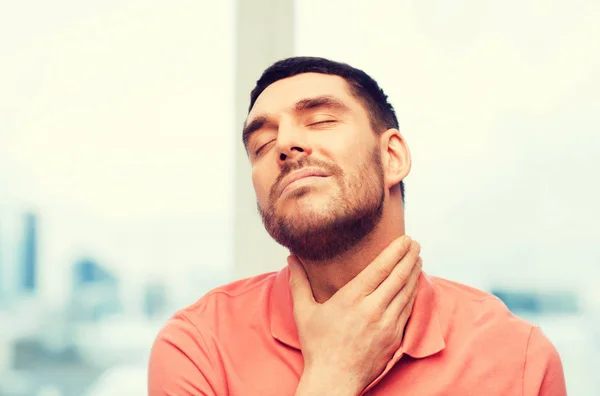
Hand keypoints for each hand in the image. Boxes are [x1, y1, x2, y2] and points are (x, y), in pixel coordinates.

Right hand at [290, 236, 421, 395]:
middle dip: (409, 257)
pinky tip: (414, 285)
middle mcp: (372, 310)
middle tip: (415, 244)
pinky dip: (413, 294)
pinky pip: (408, 310)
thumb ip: (299, 282)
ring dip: (414, 273)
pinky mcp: (394, 338)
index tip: (404, 239)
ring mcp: (386, 325)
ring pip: (407, 293)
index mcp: (351, 299)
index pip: (380, 269)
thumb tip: (291, 259)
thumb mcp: (303, 312)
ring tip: (417, 259)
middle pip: (398, 277)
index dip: (395, 251)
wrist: (334, 381)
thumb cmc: (318, 347)